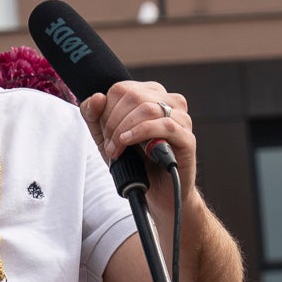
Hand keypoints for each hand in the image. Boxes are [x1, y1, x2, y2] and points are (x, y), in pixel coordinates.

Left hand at [81, 81, 195, 187]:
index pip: (122, 89)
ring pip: (148, 109)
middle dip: (114, 122)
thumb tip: (97, 97)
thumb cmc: (135, 160)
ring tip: (116, 148)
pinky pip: (165, 126)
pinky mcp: (187, 137)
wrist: (158, 192)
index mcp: (151, 94)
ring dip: (124, 130)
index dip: (106, 111)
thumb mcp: (105, 136)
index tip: (104, 134)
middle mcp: (169, 101)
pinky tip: (128, 142)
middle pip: (133, 97)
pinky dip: (141, 132)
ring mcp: (181, 119)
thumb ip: (93, 115)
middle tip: (110, 145)